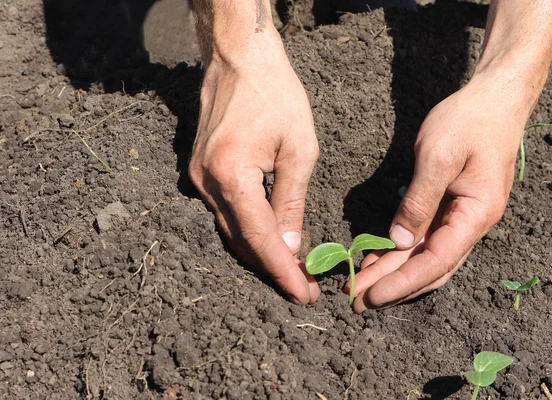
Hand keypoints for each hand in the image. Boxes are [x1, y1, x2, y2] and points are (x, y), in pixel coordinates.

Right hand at [188, 33, 319, 304]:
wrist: (240, 59)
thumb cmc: (275, 95)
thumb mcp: (299, 149)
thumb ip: (292, 201)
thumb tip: (290, 246)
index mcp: (231, 175)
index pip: (259, 238)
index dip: (282, 271)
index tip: (302, 294)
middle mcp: (206, 182)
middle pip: (240, 241)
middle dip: (272, 267)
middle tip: (302, 286)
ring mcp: (197, 177)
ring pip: (229, 229)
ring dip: (258, 251)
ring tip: (290, 269)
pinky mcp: (199, 170)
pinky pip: (223, 211)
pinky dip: (246, 229)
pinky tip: (267, 238)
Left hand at [349, 71, 536, 311]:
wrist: (494, 99)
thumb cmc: (469, 121)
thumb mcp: (438, 156)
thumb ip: (419, 202)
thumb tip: (398, 242)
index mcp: (476, 215)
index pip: (436, 261)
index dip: (402, 282)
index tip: (371, 296)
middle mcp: (471, 224)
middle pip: (429, 267)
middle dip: (393, 286)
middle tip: (357, 302)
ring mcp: (461, 217)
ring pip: (425, 257)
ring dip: (393, 274)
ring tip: (361, 288)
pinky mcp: (450, 207)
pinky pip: (424, 238)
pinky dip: (399, 252)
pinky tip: (376, 260)